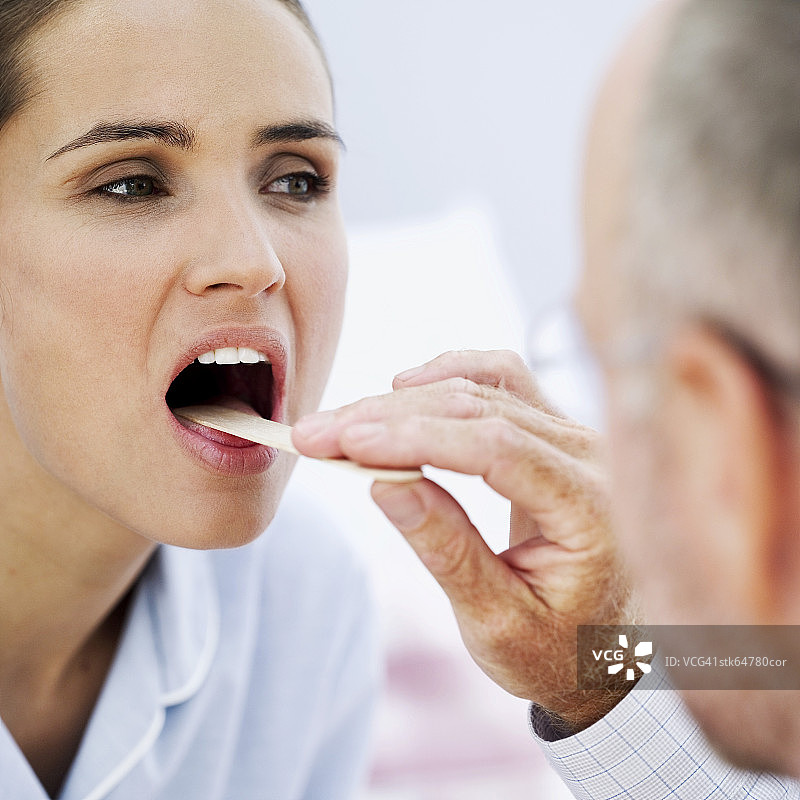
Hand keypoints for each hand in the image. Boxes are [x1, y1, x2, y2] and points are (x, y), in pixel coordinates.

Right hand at [293, 350, 637, 729]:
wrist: (610, 645)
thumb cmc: (561, 647)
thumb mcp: (498, 621)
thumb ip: (447, 551)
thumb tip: (384, 483)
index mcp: (592, 509)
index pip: (496, 449)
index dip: (414, 438)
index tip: (345, 442)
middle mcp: (592, 458)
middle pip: (481, 408)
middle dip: (389, 417)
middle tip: (318, 433)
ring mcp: (577, 438)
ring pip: (484, 388)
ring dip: (407, 399)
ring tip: (346, 422)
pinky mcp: (556, 433)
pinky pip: (503, 380)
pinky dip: (449, 377)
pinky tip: (406, 388)